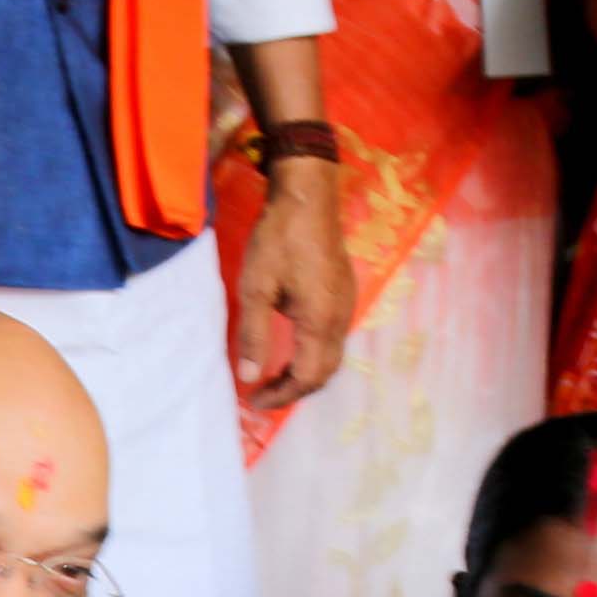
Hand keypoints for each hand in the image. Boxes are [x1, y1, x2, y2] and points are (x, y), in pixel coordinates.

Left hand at [234, 161, 352, 410]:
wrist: (308, 196)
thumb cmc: (278, 239)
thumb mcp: (256, 287)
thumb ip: (254, 334)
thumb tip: (249, 376)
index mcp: (320, 321)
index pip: (306, 377)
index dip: (281, 395)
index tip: (254, 399)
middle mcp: (341, 318)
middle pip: (324, 373)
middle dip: (295, 390)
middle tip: (263, 393)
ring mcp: (347, 305)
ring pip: (332, 357)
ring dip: (306, 373)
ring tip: (275, 375)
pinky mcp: (345, 292)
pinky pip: (335, 338)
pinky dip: (315, 354)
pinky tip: (294, 346)